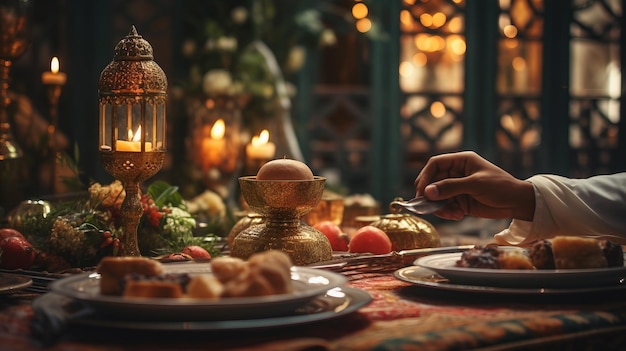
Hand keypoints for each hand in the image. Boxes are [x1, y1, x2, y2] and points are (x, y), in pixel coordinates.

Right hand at [414, 151, 534, 220]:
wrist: (518, 203)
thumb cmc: (501, 187)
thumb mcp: (475, 184)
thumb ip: (451, 187)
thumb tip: (428, 192)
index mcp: (461, 161)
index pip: (435, 164)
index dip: (426, 176)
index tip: (422, 190)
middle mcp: (457, 173)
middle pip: (433, 181)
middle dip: (431, 195)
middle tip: (429, 206)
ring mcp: (458, 188)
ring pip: (438, 196)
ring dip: (440, 206)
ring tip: (450, 213)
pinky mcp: (461, 201)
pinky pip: (446, 206)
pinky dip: (448, 212)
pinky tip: (458, 216)